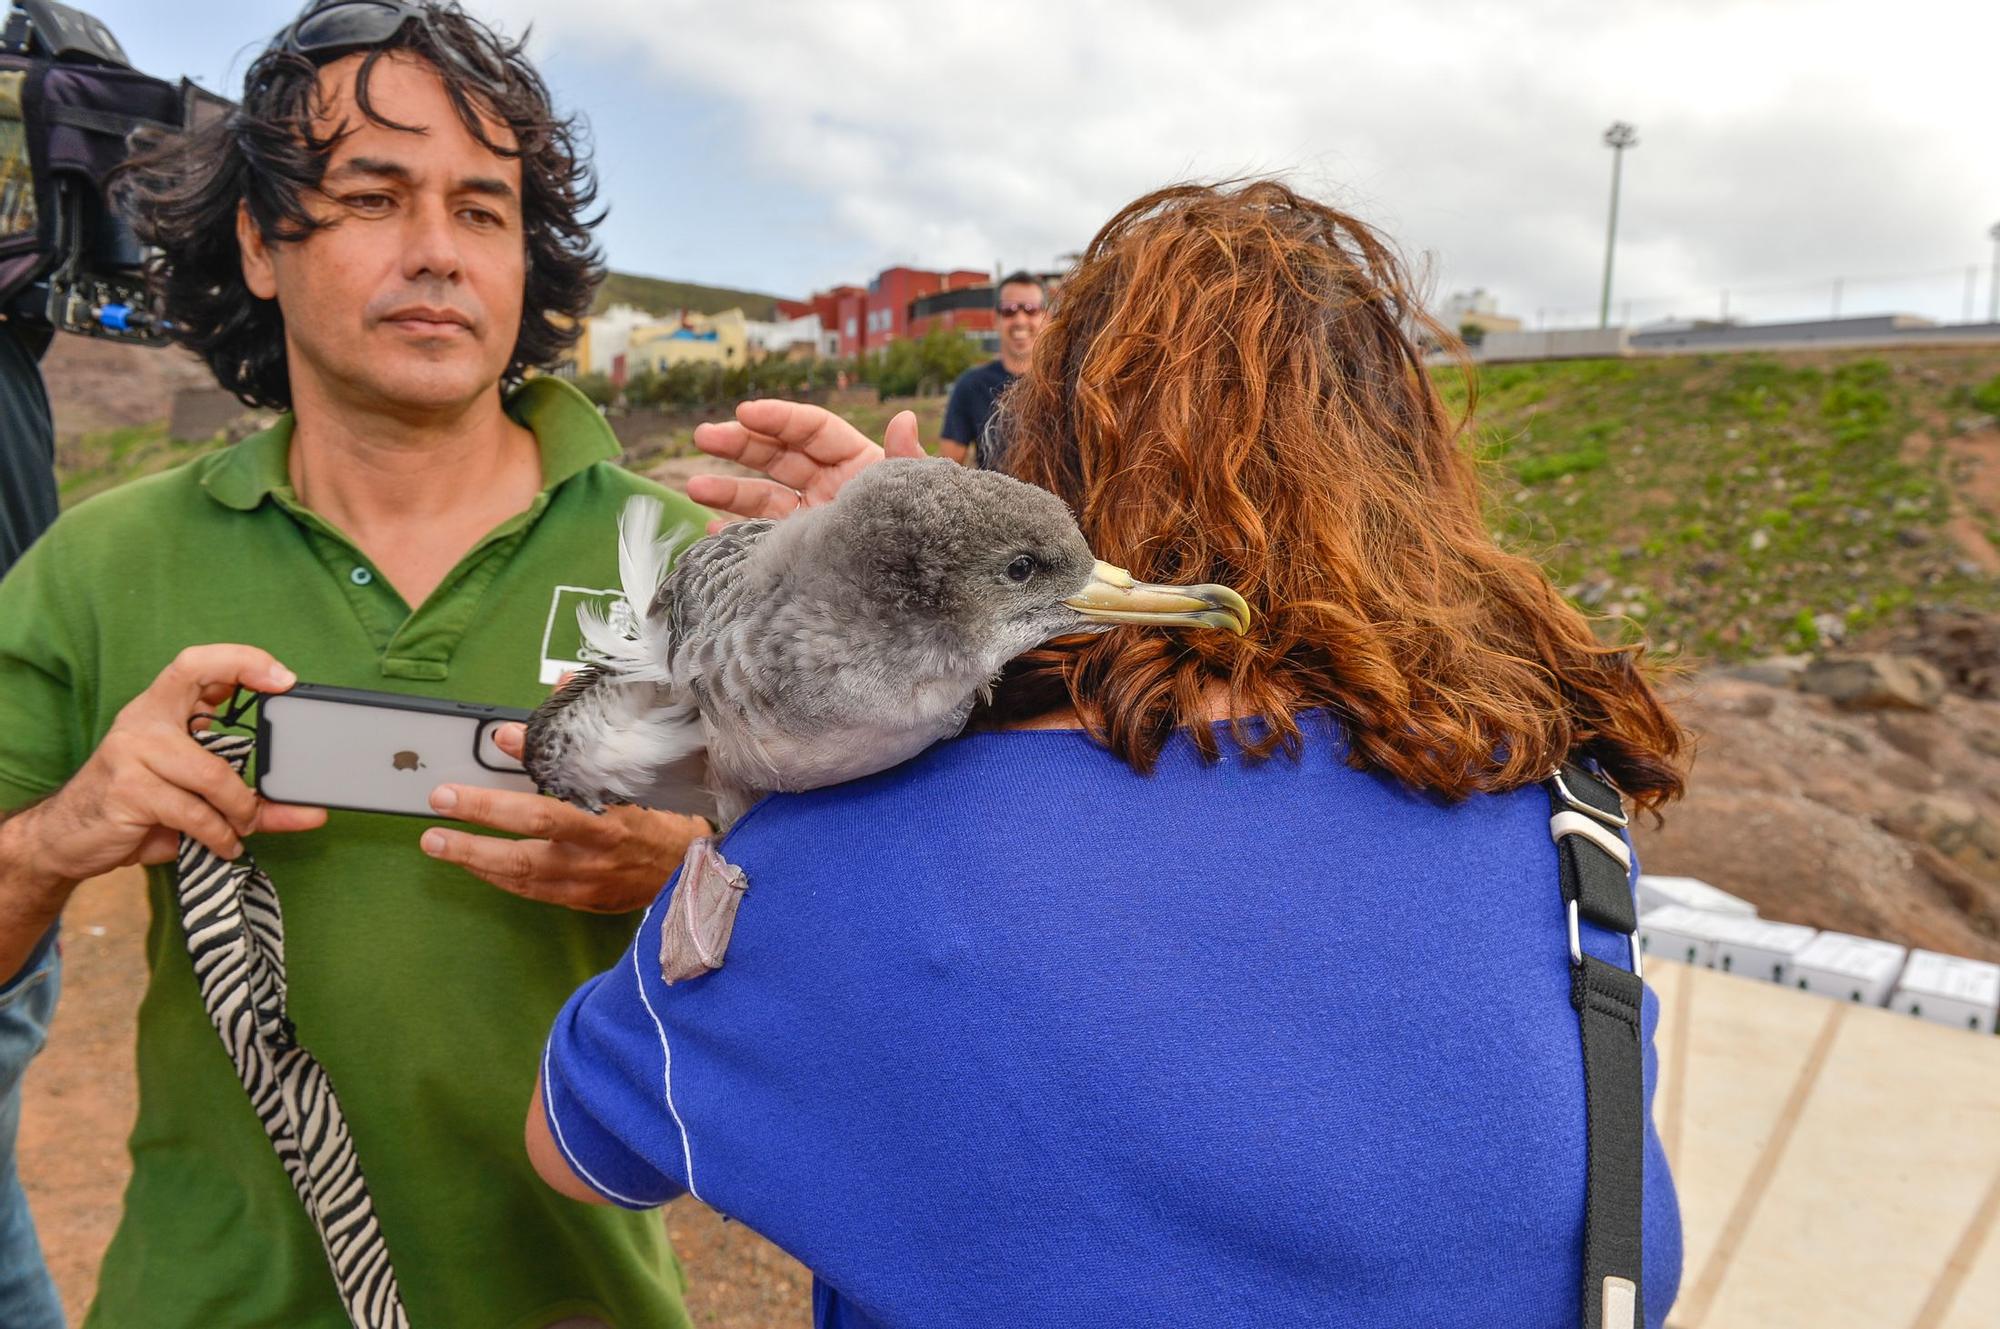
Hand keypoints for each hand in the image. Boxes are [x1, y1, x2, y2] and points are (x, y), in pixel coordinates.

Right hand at [12, 645, 326, 880]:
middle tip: (277, 780)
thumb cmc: (139, 805)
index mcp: (160, 708)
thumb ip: (251, 796)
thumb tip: (314, 812)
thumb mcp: (194, 793)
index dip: (241, 661)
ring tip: (243, 827)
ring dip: (241, 810)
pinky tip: (224, 845)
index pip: (196, 663)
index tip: (283, 679)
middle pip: (201, 697)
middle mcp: (142, 720)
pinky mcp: (127, 791)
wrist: (67, 836)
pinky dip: (219, 834)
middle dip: (249, 731)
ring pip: (212, 774)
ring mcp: (131, 753)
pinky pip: (193, 812)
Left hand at [417, 722, 710, 913]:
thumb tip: (562, 683)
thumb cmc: (662, 812)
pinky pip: (530, 891)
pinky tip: (472, 864)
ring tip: (437, 843)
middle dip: (482, 818)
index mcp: (614, 813)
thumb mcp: (635, 768)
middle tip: (441, 800)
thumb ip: (594, 728)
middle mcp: (597, 850)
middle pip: (532, 835)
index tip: (500, 738)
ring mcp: (586, 881)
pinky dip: (497, 876)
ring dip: (475, 856)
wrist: (691, 867)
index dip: (524, 772)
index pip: (558, 795)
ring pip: (522, 872)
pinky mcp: (580, 901)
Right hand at [688, 398, 924, 533]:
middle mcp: (830, 488)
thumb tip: (905, 416)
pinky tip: (713, 534)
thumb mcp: (918, 496)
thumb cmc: (928, 535)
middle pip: (779, 456)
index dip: (778, 418)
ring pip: (763, 496)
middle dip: (740, 443)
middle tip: (703, 436)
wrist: (928, 598)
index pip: (812, 430)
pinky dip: (737, 536)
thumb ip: (907, 458)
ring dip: (727, 489)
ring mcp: (813, 521)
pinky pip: (763, 540)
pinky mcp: (802, 554)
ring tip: (693, 488)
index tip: (744, 412)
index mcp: (858, 463)